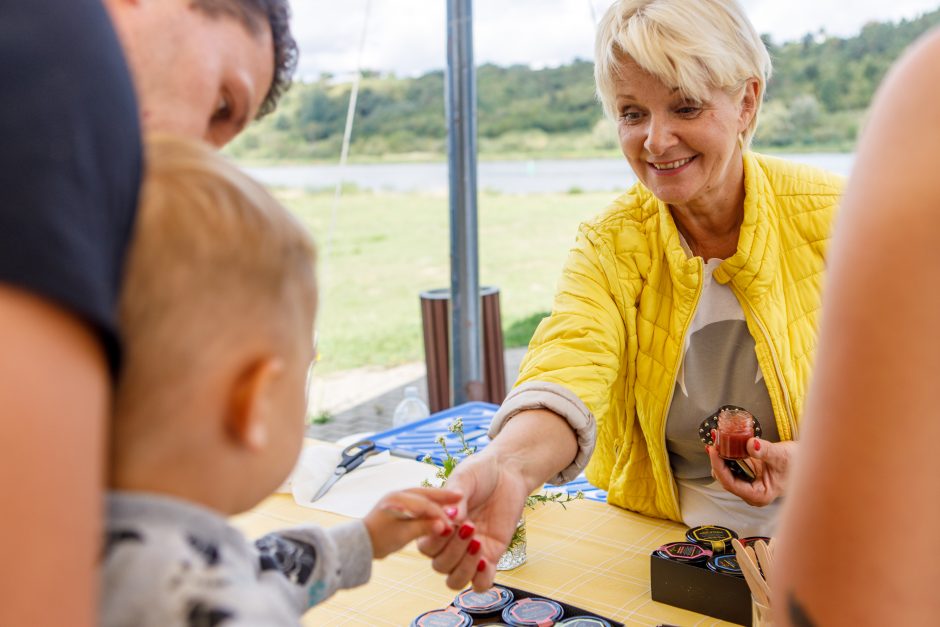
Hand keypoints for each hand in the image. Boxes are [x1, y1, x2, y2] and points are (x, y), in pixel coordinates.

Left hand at [364, 487, 461, 558]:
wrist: (359, 543)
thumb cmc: (379, 540)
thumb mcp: (402, 535)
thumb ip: (423, 528)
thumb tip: (443, 526)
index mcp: (398, 500)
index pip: (425, 505)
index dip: (441, 513)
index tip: (454, 523)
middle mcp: (398, 495)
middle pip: (426, 493)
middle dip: (444, 495)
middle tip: (460, 496)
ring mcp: (397, 498)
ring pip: (422, 495)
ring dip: (438, 497)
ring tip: (454, 498)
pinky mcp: (397, 504)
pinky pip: (418, 499)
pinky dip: (430, 501)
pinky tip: (438, 505)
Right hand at [416, 449, 531, 590]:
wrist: (507, 471)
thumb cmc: (479, 472)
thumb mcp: (463, 479)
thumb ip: (455, 499)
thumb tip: (451, 518)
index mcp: (436, 525)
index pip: (425, 546)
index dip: (434, 539)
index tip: (450, 522)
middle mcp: (449, 543)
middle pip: (439, 565)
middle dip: (452, 549)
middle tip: (469, 526)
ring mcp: (469, 552)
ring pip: (455, 580)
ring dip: (464, 566)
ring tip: (477, 541)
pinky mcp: (491, 556)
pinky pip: (480, 583)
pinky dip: (480, 578)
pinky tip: (484, 559)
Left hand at [706, 437, 796, 505]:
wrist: (805, 462)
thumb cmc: (797, 464)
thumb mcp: (782, 456)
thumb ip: (766, 451)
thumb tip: (750, 444)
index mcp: (758, 495)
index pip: (730, 483)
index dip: (719, 466)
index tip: (713, 450)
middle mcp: (750, 492)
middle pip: (725, 478)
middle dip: (717, 459)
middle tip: (714, 439)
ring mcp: (748, 483)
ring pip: (726, 471)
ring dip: (720, 455)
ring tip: (718, 438)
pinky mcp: (748, 474)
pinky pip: (732, 465)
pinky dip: (727, 453)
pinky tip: (725, 441)